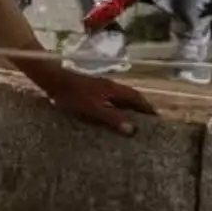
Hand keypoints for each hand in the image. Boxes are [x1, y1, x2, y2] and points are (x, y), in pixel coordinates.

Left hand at [32, 62, 158, 124]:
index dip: (148, 108)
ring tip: (133, 122)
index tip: (157, 118)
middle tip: (148, 122)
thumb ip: (112, 118)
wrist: (54, 81)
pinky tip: (111, 116)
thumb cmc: (74, 95)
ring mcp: (101, 88)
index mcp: (114, 90)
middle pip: (131, 97)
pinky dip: (116, 108)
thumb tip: (133, 130)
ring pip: (120, 98)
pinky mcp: (92, 91)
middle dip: (140, 108)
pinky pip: (110, 100)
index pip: (137, 98)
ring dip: (129, 108)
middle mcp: (110, 87)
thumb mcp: (94, 109)